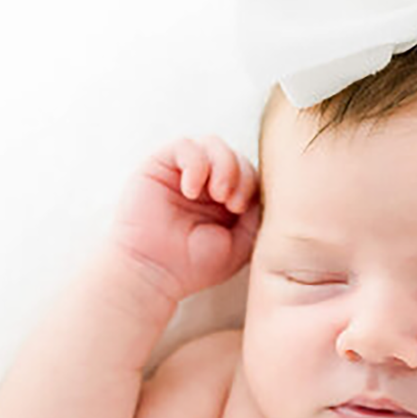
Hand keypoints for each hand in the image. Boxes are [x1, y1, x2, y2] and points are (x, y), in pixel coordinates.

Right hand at [110, 136, 260, 301]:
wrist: (153, 272)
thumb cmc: (193, 266)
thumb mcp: (240, 244)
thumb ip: (256, 215)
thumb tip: (263, 189)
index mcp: (224, 201)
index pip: (249, 174)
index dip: (251, 183)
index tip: (239, 209)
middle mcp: (204, 184)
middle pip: (235, 156)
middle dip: (239, 174)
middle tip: (231, 202)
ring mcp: (182, 173)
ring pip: (213, 144)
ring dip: (223, 165)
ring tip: (216, 193)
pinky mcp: (159, 165)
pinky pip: (186, 145)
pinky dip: (195, 163)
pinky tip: (191, 190)